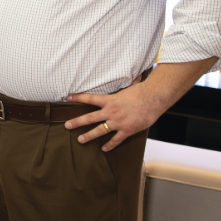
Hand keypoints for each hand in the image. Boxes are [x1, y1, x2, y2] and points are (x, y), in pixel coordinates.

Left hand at [66, 58, 214, 150]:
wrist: (154, 99)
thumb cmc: (143, 91)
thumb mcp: (129, 86)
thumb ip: (125, 84)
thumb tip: (129, 72)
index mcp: (110, 100)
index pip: (89, 99)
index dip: (77, 98)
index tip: (68, 98)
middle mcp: (111, 112)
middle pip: (89, 118)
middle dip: (77, 122)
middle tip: (67, 125)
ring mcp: (118, 122)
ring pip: (99, 131)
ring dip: (89, 136)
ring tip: (80, 140)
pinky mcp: (127, 130)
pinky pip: (116, 140)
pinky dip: (110, 145)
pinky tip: (104, 149)